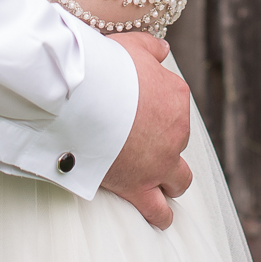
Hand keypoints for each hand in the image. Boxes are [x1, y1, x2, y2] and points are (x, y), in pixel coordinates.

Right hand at [100, 32, 192, 229]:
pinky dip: (161, 214)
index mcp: (176, 96)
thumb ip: (152, 48)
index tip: (135, 108)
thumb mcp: (132, 45)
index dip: (155, 107)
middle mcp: (176, 131)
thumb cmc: (103, 66)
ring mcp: (160, 162)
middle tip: (139, 141)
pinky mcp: (140, 187)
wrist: (81, 95)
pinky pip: (159, 210)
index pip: (175, 103)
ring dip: (171, 180)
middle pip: (178, 142)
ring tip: (158, 183)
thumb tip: (164, 50)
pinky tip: (160, 216)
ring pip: (179, 180)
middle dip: (163, 143)